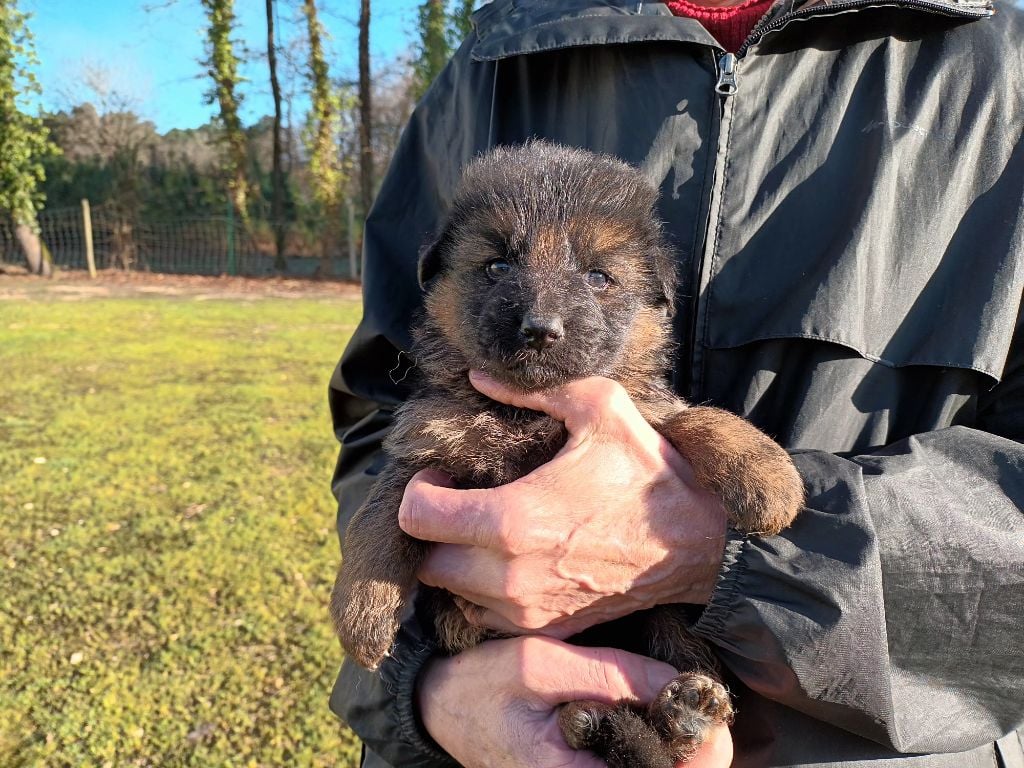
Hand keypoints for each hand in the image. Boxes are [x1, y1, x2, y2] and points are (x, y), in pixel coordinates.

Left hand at [398, 372, 727, 637]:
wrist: (703, 545)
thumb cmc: (651, 475)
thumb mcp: (599, 409)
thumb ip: (532, 391)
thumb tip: (479, 378)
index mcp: (512, 519)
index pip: (417, 516)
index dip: (420, 490)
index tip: (445, 477)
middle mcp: (510, 575)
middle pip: (427, 561)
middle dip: (433, 529)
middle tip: (460, 502)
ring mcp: (527, 610)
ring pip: (452, 592)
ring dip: (457, 561)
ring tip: (485, 530)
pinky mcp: (547, 629)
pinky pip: (485, 616)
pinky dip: (483, 592)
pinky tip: (510, 561)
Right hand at [417, 636, 732, 767]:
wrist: (439, 705)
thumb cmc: (483, 684)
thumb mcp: (540, 664)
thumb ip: (610, 675)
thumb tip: (679, 684)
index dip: (701, 751)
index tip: (711, 714)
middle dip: (691, 747)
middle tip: (696, 704)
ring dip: (673, 746)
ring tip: (672, 705)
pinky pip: (631, 767)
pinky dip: (651, 746)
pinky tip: (646, 714)